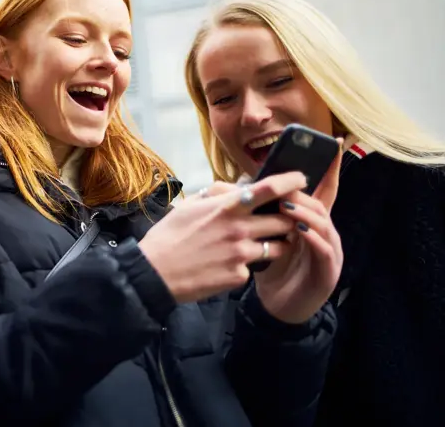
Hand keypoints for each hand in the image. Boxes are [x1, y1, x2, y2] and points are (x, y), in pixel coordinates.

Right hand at [138, 172, 306, 303]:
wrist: (155, 273)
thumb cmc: (168, 236)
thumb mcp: (188, 206)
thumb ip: (216, 195)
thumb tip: (236, 188)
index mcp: (226, 208)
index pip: (268, 189)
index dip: (290, 181)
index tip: (301, 179)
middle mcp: (239, 229)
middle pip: (284, 220)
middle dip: (288, 219)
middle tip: (283, 220)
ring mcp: (241, 254)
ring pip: (278, 247)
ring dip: (276, 244)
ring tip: (263, 244)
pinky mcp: (240, 276)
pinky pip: (255, 268)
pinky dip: (248, 265)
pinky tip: (229, 265)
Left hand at [253, 143, 344, 323]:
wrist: (277, 307)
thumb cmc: (272, 268)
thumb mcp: (266, 236)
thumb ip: (262, 213)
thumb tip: (242, 185)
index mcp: (311, 223)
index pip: (322, 191)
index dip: (329, 169)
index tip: (332, 145)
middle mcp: (324, 233)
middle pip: (320, 204)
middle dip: (304, 192)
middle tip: (287, 183)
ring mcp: (330, 252)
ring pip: (324, 224)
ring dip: (307, 213)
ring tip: (289, 205)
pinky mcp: (328, 272)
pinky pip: (324, 250)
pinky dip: (313, 238)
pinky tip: (300, 231)